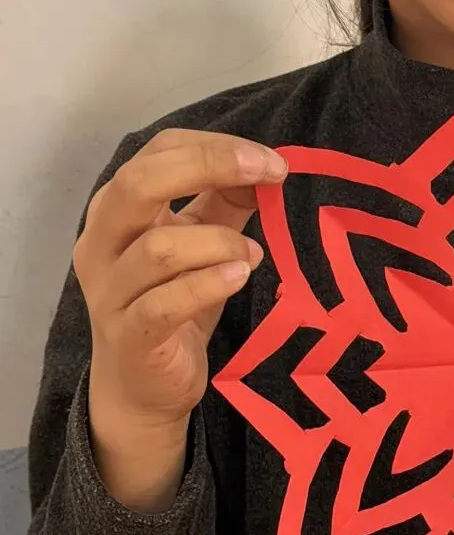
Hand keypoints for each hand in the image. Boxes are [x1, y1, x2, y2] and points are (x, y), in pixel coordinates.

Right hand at [75, 128, 287, 433]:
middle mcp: (102, 242)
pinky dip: (209, 283)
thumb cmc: (173, 300)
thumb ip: (226, 200)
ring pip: (159, 248)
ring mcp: (110, 292)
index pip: (158, 152)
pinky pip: (166, 302)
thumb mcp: (201, 240)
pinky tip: (238, 276)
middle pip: (139, 183)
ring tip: (252, 254)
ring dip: (220, 242)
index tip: (269, 161)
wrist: (142, 387)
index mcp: (117, 207)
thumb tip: (265, 166)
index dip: (216, 147)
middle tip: (267, 175)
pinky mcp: (131, 336)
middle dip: (209, 167)